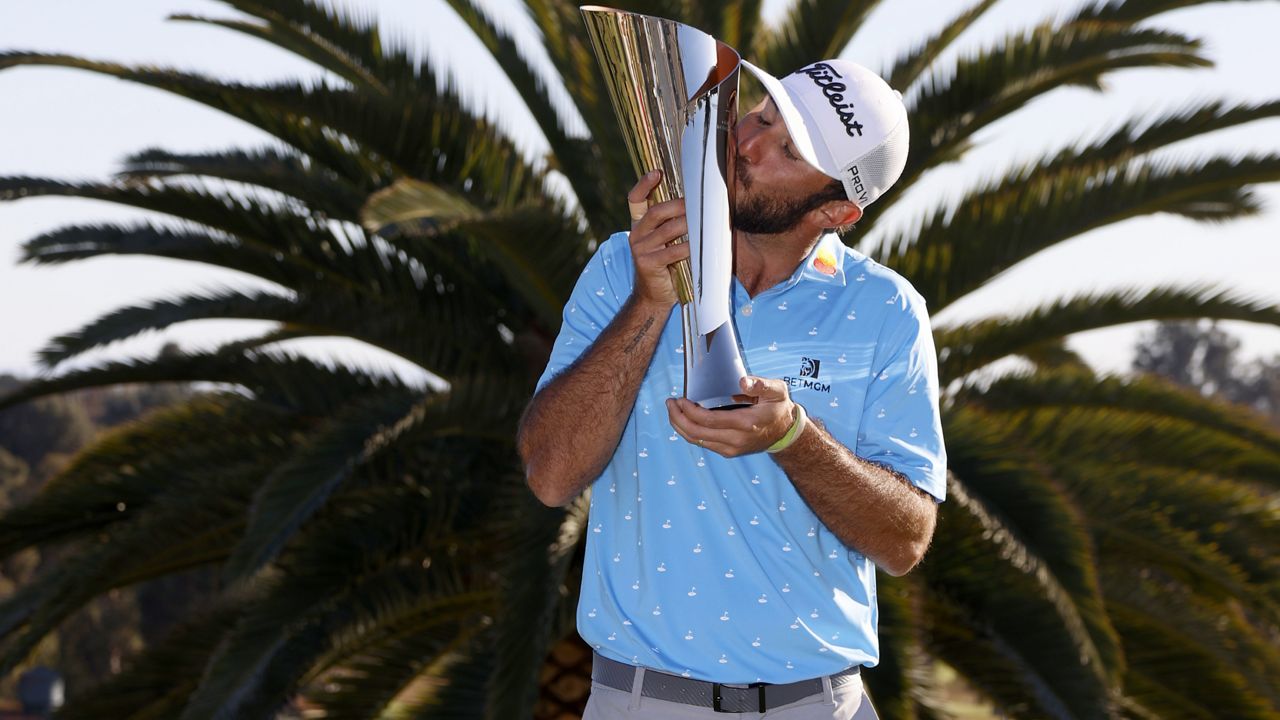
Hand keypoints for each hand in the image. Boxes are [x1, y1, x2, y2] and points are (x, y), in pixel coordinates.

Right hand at [627, 169, 688, 308]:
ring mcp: (640, 249)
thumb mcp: (665, 241)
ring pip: (667, 231)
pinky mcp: (648, 264)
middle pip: (655, 212)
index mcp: (639, 225)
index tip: (656, 172)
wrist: (653, 295)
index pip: (635, 199)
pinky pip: (672, 251)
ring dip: (688, 225)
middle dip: (677, 205)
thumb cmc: (666, 264)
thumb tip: (698, 203)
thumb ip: (672, 223)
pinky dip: (689, 247)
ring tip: (704, 221)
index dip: (643, 184)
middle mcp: (636, 234)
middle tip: (697, 201)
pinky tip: (701, 246)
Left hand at [666, 376, 796, 457]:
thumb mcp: (776, 390)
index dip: (689, 411)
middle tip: (670, 403)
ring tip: (672, 410)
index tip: (680, 399)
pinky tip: (684, 420)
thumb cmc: (778, 407)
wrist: (786, 432)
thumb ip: (761, 384)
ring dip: (680, 426)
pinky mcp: (728, 452)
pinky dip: (689, 432)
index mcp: (745, 423)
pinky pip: (702, 443)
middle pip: (696, 433)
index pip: (708, 421)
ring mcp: (731, 449)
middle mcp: (736, 440)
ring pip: (696, 441)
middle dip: (677, 418)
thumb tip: (743, 381)